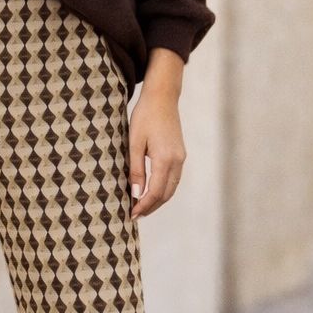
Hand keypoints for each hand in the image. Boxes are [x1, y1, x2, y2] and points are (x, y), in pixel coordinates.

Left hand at [128, 84, 186, 218]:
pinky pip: (173, 179)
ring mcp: (181, 158)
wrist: (162, 97)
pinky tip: (152, 192)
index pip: (155, 192)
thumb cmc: (145, 117)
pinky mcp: (180, 154)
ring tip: (142, 207)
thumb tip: (136, 194)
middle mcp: (177, 161)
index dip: (143, 206)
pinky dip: (163, 190)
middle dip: (151, 207)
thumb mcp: (134, 142)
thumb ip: (136, 169)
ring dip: (158, 200)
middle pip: (166, 194)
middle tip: (135, 215)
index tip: (132, 214)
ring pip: (171, 188)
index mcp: (165, 159)